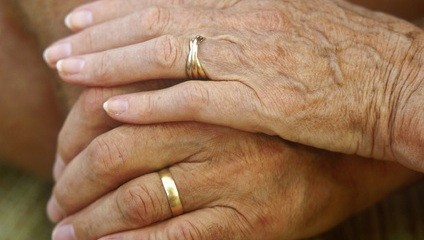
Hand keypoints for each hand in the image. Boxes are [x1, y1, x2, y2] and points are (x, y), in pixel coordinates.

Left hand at [43, 0, 423, 170]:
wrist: (398, 83)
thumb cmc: (351, 57)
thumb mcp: (292, 23)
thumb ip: (242, 23)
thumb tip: (203, 27)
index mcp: (248, 3)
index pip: (166, 0)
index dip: (118, 9)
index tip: (82, 17)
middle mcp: (243, 22)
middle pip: (153, 23)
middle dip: (100, 35)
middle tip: (62, 46)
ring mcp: (250, 60)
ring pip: (162, 56)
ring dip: (110, 65)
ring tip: (69, 72)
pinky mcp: (261, 101)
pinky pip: (192, 99)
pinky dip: (150, 102)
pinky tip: (114, 107)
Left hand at [48, 85, 420, 239]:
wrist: (355, 147)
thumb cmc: (291, 118)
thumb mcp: (235, 87)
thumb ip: (181, 92)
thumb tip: (118, 104)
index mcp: (204, 89)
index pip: (113, 106)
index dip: (72, 133)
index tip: (58, 155)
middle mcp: (215, 130)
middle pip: (116, 152)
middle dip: (72, 181)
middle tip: (55, 200)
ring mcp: (233, 177)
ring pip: (138, 199)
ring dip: (90, 220)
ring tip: (64, 231)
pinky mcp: (252, 220)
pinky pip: (176, 239)